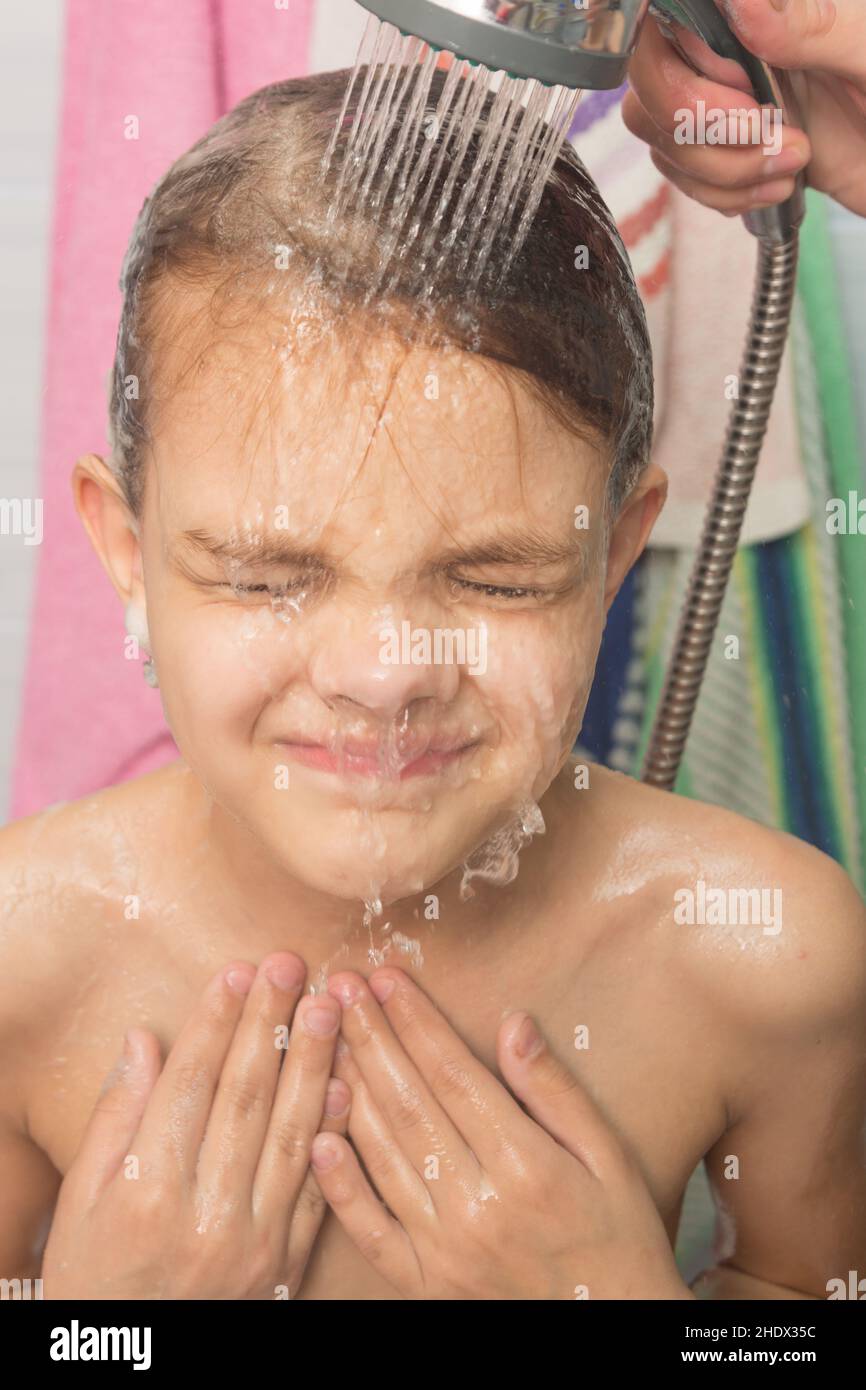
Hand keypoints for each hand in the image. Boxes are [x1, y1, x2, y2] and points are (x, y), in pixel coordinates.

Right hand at [41, 954, 348, 1298]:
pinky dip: (334, 1134)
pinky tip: (347, 1084)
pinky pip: (316, 1189)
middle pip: (245, 1099)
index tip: (236, 971)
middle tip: (290, 965)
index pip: (190, 1087)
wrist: (133, 1367)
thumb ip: (116, 1119)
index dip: (215, 1023)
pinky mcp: (285, 1262)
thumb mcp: (82, 1202)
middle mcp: (204, 1214)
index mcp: (147, 1193)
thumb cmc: (96, 1278)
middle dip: (270, 1024)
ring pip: (290, 1135)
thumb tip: (143, 1040)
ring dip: (313, 1063)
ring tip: (329, 1005)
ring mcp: (252, 1241)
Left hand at [311, 968, 692, 1299]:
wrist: (612, 1329)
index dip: (416, 1020)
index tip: (387, 977)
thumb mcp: (609, 1155)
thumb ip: (554, 1090)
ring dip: (350, 1088)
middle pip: (409, 1103)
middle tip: (342, 986)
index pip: (454, 1073)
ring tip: (326, 1037)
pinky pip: (371, 1230)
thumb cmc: (618, 1234)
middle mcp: (478, 1205)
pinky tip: (320, 1138)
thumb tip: (512, 1023)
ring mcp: (445, 1249)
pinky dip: (341, 1185)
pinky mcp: (425, 1284)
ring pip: (384, 1154)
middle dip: (372, 1036)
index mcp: (526, 1164)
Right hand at [623, 0, 865, 217]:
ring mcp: (730, 100)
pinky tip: (781, 183)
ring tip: (790, 162)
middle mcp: (735, 46)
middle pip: (651, 82)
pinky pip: (686, 177)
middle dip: (700, 125)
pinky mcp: (733, 151)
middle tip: (766, 131)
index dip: (683, 61)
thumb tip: (741, 5)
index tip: (739, 84)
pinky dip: (727, 194)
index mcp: (766, 8)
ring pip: (662, 136)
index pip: (670, 17)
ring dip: (718, 169)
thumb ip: (809, 24)